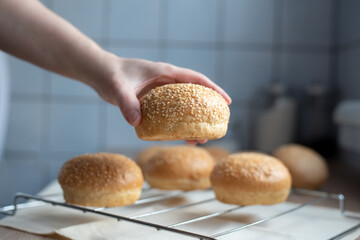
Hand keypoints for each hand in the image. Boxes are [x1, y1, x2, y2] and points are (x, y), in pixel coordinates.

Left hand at [91, 55, 231, 144]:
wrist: (101, 73)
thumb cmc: (111, 75)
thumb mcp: (119, 88)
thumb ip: (127, 103)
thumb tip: (136, 122)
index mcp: (165, 73)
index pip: (195, 79)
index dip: (213, 89)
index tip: (226, 102)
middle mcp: (166, 82)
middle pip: (193, 96)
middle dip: (206, 111)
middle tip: (216, 128)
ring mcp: (160, 92)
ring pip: (183, 108)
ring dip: (191, 123)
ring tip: (199, 139)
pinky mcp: (153, 102)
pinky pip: (170, 114)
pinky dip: (176, 125)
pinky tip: (178, 138)